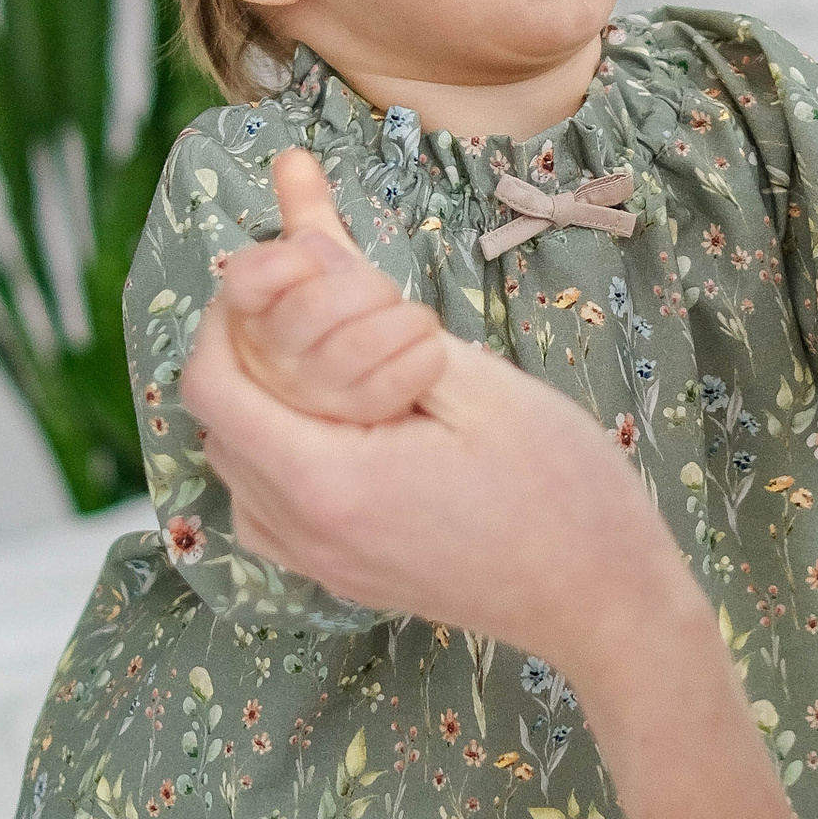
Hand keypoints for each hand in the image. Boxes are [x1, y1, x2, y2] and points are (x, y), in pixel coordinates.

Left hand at [187, 155, 817, 818]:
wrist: (608, 606)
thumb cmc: (560, 488)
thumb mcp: (468, 375)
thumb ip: (363, 299)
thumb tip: (292, 212)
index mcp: (323, 482)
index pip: (209, 384)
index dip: (226, 312)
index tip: (277, 269)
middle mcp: (300, 534)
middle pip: (217, 421)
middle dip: (253, 346)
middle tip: (327, 302)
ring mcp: (317, 565)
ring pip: (239, 461)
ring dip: (270, 396)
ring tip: (346, 354)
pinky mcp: (341, 576)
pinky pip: (272, 503)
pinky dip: (289, 445)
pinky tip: (352, 417)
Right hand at [209, 147, 442, 425]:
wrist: (406, 424)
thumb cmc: (354, 334)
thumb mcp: (333, 276)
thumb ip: (310, 219)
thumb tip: (293, 157)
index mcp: (251, 317)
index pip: (246, 282)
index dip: (281, 264)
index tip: (315, 253)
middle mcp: (265, 364)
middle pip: (301, 315)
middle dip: (356, 291)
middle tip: (388, 291)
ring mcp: (300, 410)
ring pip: (339, 358)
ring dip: (393, 326)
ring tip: (419, 322)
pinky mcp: (343, 443)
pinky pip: (375, 400)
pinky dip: (412, 367)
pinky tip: (431, 354)